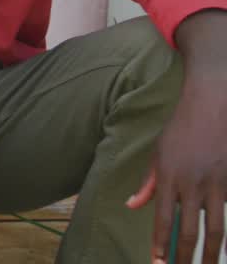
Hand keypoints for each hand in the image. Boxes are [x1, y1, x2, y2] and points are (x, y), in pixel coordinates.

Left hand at [127, 11, 226, 263]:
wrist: (212, 103)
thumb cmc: (180, 129)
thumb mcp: (158, 153)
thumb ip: (147, 183)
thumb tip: (133, 206)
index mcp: (168, 176)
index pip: (162, 219)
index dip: (160, 243)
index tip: (157, 263)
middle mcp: (192, 183)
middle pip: (191, 230)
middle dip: (186, 256)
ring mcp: (216, 182)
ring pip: (216, 227)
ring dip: (213, 252)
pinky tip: (222, 245)